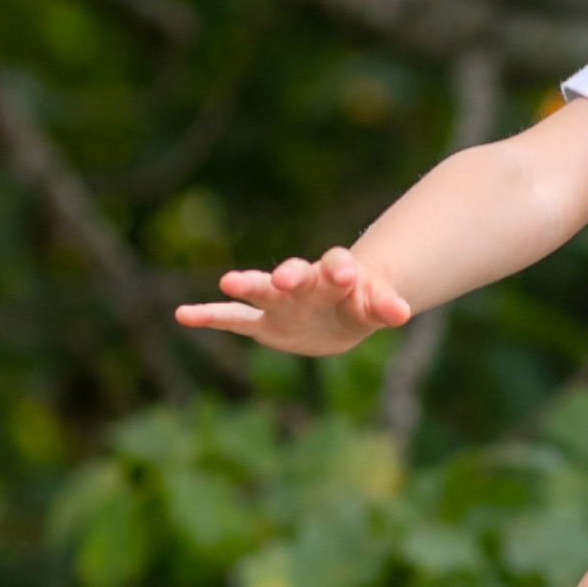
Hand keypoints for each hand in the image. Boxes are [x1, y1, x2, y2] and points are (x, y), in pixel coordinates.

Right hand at [175, 250, 413, 351]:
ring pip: (262, 291)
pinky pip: (233, 318)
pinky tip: (182, 315)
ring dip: (249, 285)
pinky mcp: (264, 322)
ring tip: (228, 281)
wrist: (343, 311)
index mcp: (336, 273)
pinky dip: (210, 315)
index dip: (341, 270)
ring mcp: (281, 301)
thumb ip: (386, 307)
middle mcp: (304, 282)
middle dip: (293, 275)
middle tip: (286, 276)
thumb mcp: (377, 306)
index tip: (346, 274)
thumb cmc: (361, 302)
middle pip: (298, 274)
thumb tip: (404, 313)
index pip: (337, 264)